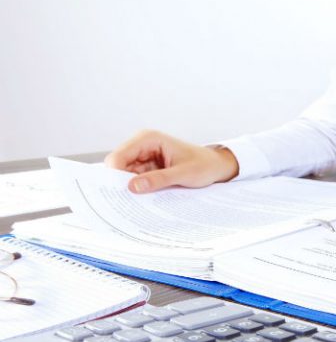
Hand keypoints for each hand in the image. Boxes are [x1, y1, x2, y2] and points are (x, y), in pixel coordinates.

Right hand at [104, 130, 238, 192]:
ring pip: (125, 175)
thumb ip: (159, 179)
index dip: (114, 175)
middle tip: (126, 203)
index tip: (118, 194)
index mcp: (148, 139)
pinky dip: (138, 189)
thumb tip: (133, 187)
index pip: (118, 157)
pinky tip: (143, 199)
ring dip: (129, 188)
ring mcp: (144, 157)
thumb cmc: (204, 165)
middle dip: (121, 183)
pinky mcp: (148, 168)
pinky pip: (135, 180)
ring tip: (138, 202)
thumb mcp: (184, 174)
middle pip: (118, 166)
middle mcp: (142, 145)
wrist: (216, 166)